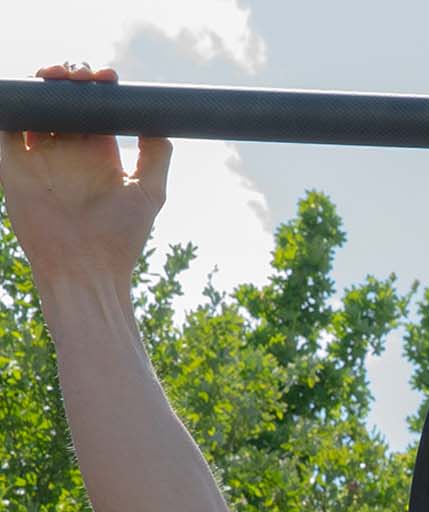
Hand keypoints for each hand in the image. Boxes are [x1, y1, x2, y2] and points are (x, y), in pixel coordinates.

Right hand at [0, 64, 170, 286]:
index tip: (108, 77)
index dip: (100, 86)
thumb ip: (157, 155)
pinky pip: (6, 125)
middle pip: (64, 101)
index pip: (96, 108)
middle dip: (71, 77)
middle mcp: (68, 151)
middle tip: (79, 74)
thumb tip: (159, 120)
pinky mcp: (12, 164)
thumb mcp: (150, 192)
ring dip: (43, 83)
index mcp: (99, 154)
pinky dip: (11, 103)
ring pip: (36, 106)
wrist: (86, 265)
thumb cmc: (121, 235)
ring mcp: (38, 156)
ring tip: (54, 76)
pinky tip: (27, 90)